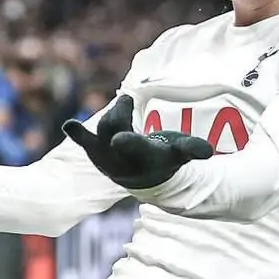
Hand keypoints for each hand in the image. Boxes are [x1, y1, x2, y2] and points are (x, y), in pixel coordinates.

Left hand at [62, 94, 212, 188]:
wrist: (145, 178)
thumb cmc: (166, 158)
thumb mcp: (180, 153)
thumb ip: (191, 149)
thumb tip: (208, 151)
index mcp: (146, 158)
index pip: (136, 149)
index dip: (128, 143)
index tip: (119, 139)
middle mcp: (124, 162)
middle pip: (116, 131)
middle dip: (120, 112)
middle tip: (128, 100)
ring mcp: (108, 158)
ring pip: (103, 131)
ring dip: (111, 115)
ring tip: (124, 104)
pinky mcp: (96, 151)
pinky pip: (86, 142)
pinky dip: (78, 134)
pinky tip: (69, 125)